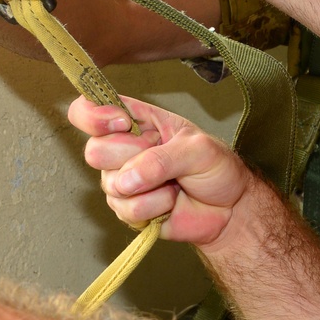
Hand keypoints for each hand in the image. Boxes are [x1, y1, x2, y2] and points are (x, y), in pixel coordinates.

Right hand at [69, 95, 251, 245]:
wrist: (229, 208)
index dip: (94, 116)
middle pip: (94, 151)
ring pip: (111, 185)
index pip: (89, 110)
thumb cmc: (215, 168)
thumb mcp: (199, 149)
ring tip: (174, 183)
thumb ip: (162, 158)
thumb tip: (127, 179)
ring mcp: (121, 181)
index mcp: (136, 121)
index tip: (122, 124)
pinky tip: (170, 202)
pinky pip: (126, 210)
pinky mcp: (127, 209)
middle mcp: (121, 150)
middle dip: (134, 158)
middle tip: (165, 159)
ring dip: (152, 187)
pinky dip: (155, 207)